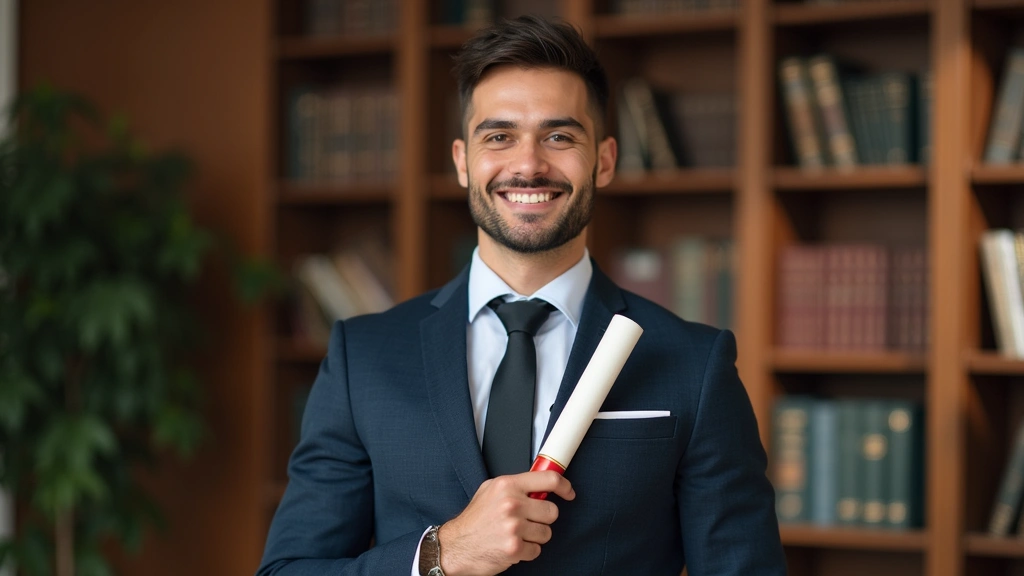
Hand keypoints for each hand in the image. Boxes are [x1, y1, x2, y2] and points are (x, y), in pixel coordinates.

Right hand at [437, 470, 574, 575]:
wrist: (456, 546)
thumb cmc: (474, 520)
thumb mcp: (490, 491)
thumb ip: (515, 486)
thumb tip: (539, 484)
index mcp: (507, 485)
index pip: (549, 480)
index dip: (565, 486)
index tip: (569, 493)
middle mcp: (512, 504)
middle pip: (552, 511)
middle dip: (542, 518)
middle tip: (527, 521)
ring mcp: (514, 527)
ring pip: (546, 533)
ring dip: (535, 537)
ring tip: (517, 534)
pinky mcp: (515, 548)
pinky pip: (537, 550)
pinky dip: (527, 552)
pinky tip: (512, 545)